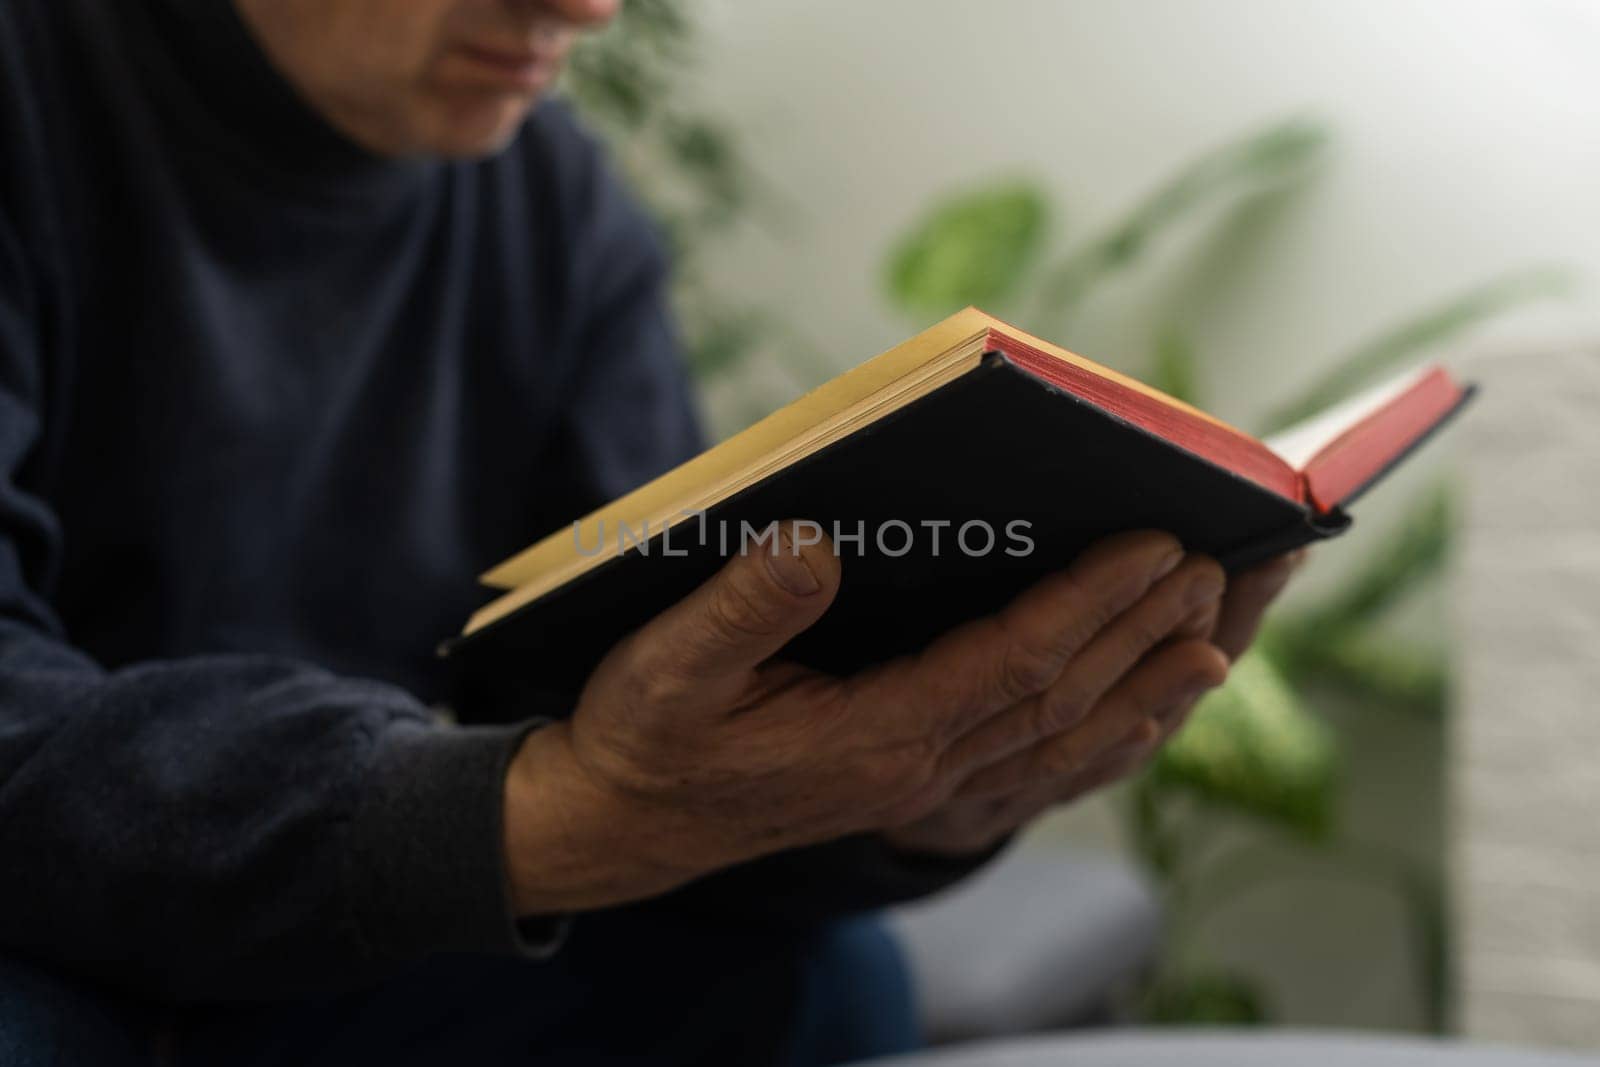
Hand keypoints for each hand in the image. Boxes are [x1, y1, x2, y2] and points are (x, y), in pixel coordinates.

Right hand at [501, 525, 1212, 915]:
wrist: (625, 824)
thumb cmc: (644, 737)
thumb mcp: (666, 667)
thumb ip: (740, 608)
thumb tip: (808, 542)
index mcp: (872, 736)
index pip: (1010, 663)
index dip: (1086, 604)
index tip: (1153, 548)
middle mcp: (917, 771)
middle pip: (1057, 697)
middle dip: (1139, 631)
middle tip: (1215, 567)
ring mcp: (923, 788)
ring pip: (1059, 740)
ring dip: (1140, 689)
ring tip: (1213, 643)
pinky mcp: (916, 788)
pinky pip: (1034, 771)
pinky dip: (1099, 744)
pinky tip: (1138, 719)